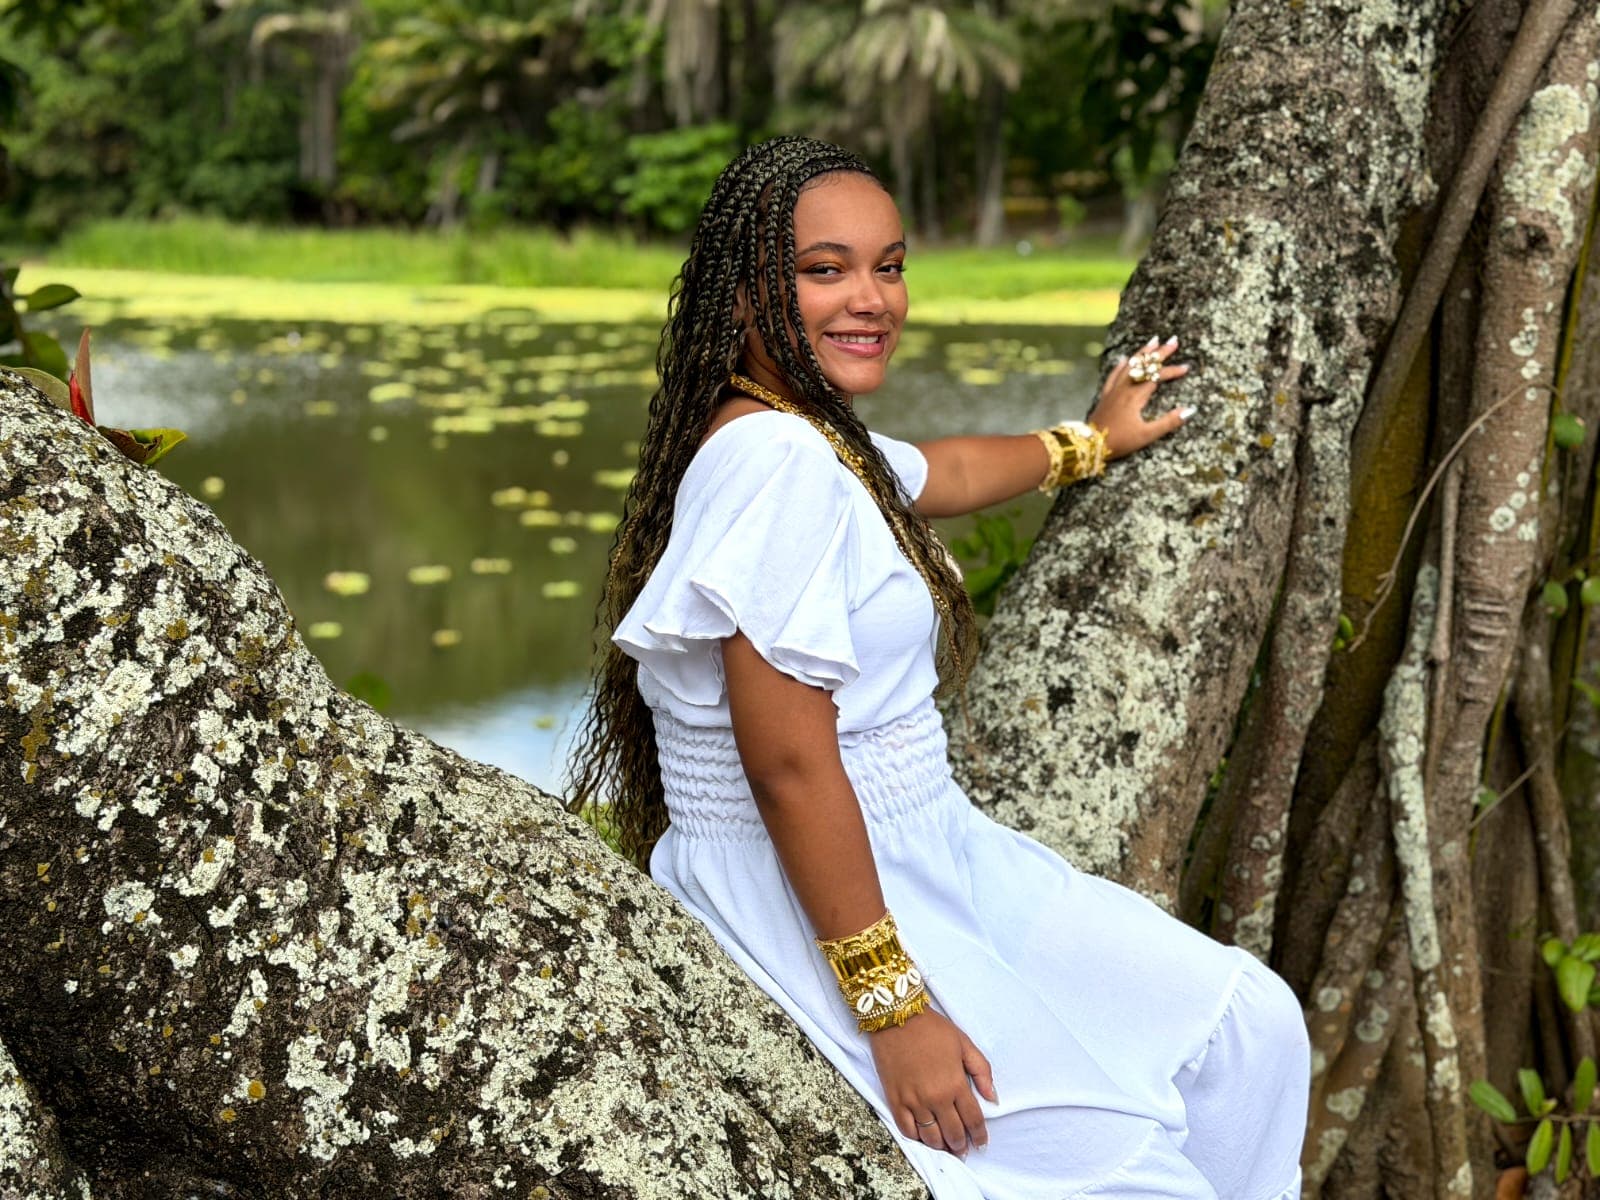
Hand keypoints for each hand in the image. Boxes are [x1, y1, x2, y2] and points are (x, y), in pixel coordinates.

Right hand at [872, 1009, 996, 1157]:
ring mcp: (914, 1100)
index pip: (973, 1120)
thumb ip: (981, 1072)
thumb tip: (993, 1098)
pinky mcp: (895, 1099)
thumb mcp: (964, 1043)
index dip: (979, 1135)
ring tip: (946, 1147)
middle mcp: (936, 1097)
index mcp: (955, 1083)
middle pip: (953, 1133)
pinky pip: (907, 1129)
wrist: (896, 1017)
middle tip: (964, 1149)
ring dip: (941, 1146)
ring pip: (931, 1136)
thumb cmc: (931, 1028)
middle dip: (961, 1145)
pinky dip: (917, 1138)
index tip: (981, 1143)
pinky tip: (923, 1137)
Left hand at [1087, 335, 1192, 459]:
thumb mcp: (1147, 435)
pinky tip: (1124, 358)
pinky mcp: (1105, 396)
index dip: (1172, 371)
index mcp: (1136, 396)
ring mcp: (1113, 390)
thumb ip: (1169, 422)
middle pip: (1144, 365)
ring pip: (1129, 366)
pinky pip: (1114, 375)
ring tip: (1152, 341)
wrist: (1090, 445)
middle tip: (1173, 340)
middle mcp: (1124, 388)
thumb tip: (1190, 410)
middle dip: (1160, 352)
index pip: (1157, 376)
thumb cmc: (1120, 441)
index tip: (1186, 368)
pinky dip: (1121, 365)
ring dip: (1142, 353)